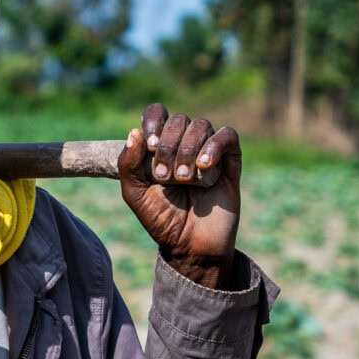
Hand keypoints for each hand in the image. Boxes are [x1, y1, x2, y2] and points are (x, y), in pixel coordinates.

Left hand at [117, 103, 241, 287]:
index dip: (153, 121)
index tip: (149, 145)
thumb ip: (127, 164)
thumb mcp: (135, 194)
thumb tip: (134, 132)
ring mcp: (208, 151)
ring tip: (182, 179)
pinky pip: (228, 136)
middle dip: (169, 145)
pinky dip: (215, 145)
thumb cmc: (161, 220)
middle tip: (164, 176)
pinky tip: (203, 166)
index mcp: (161, 145)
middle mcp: (185, 143)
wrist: (190, 246)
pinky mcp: (230, 162)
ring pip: (202, 125)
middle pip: (179, 119)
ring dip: (188, 149)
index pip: (158, 113)